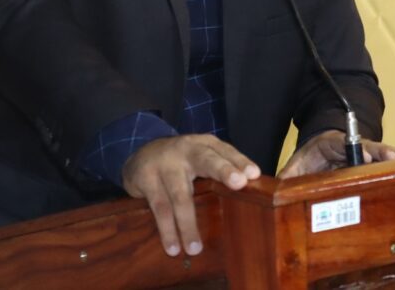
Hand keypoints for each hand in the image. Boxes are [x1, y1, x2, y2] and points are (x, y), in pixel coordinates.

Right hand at [121, 134, 259, 256]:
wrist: (140, 156)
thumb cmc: (180, 163)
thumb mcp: (200, 159)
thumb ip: (221, 172)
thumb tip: (252, 197)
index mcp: (204, 145)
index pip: (225, 151)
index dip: (240, 162)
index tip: (254, 175)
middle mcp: (186, 150)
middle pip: (206, 160)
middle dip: (223, 171)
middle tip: (239, 184)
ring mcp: (164, 163)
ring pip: (180, 195)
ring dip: (188, 224)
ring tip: (195, 248)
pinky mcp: (145, 178)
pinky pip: (159, 207)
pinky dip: (167, 229)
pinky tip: (173, 246)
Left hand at [277, 130, 394, 178]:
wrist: (321, 149)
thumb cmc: (310, 156)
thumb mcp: (297, 165)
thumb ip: (288, 176)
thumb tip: (274, 189)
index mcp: (331, 143)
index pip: (345, 143)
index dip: (357, 149)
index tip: (368, 156)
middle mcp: (350, 147)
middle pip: (369, 148)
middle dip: (382, 154)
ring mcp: (362, 155)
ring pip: (380, 156)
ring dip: (393, 161)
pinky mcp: (369, 165)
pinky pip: (382, 166)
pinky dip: (394, 169)